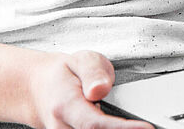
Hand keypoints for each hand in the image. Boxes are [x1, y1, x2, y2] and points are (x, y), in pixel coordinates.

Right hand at [24, 50, 150, 128]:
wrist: (37, 90)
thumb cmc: (62, 75)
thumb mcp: (81, 60)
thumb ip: (94, 72)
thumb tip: (100, 89)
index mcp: (66, 106)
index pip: (94, 124)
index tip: (146, 128)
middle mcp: (62, 128)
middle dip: (123, 128)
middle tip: (140, 122)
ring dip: (114, 127)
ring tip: (119, 115)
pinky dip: (109, 128)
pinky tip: (115, 122)